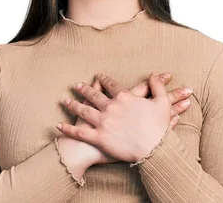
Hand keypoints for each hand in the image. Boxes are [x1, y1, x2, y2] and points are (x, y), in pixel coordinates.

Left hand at [57, 73, 178, 162]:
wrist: (154, 150)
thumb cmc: (159, 127)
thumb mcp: (162, 103)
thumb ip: (157, 86)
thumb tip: (154, 74)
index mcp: (124, 97)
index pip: (111, 85)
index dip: (103, 80)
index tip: (97, 77)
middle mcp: (111, 107)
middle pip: (94, 96)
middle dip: (84, 90)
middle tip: (77, 86)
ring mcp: (103, 122)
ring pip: (84, 110)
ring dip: (73, 105)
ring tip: (66, 101)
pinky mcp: (99, 138)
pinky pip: (80, 132)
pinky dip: (68, 128)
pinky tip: (60, 125)